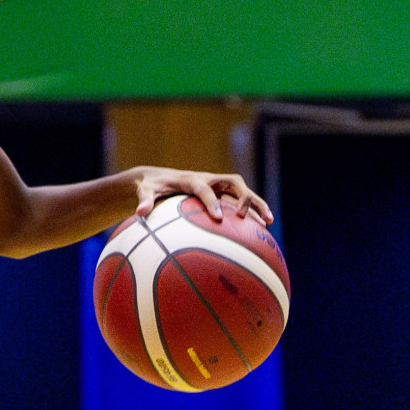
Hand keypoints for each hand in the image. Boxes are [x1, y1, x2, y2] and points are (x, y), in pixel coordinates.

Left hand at [132, 166, 273, 223]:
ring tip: (269, 222)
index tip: (218, 218)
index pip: (203, 188)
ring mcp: (217, 186)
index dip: (211, 201)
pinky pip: (239, 202)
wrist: (158, 177)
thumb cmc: (151, 186)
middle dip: (244, 197)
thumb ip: (144, 200)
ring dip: (257, 204)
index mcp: (190, 179)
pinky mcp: (221, 193)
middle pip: (234, 183)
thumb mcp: (145, 191)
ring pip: (243, 191)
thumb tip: (140, 212)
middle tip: (248, 216)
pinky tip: (261, 231)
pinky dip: (252, 212)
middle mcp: (208, 179)